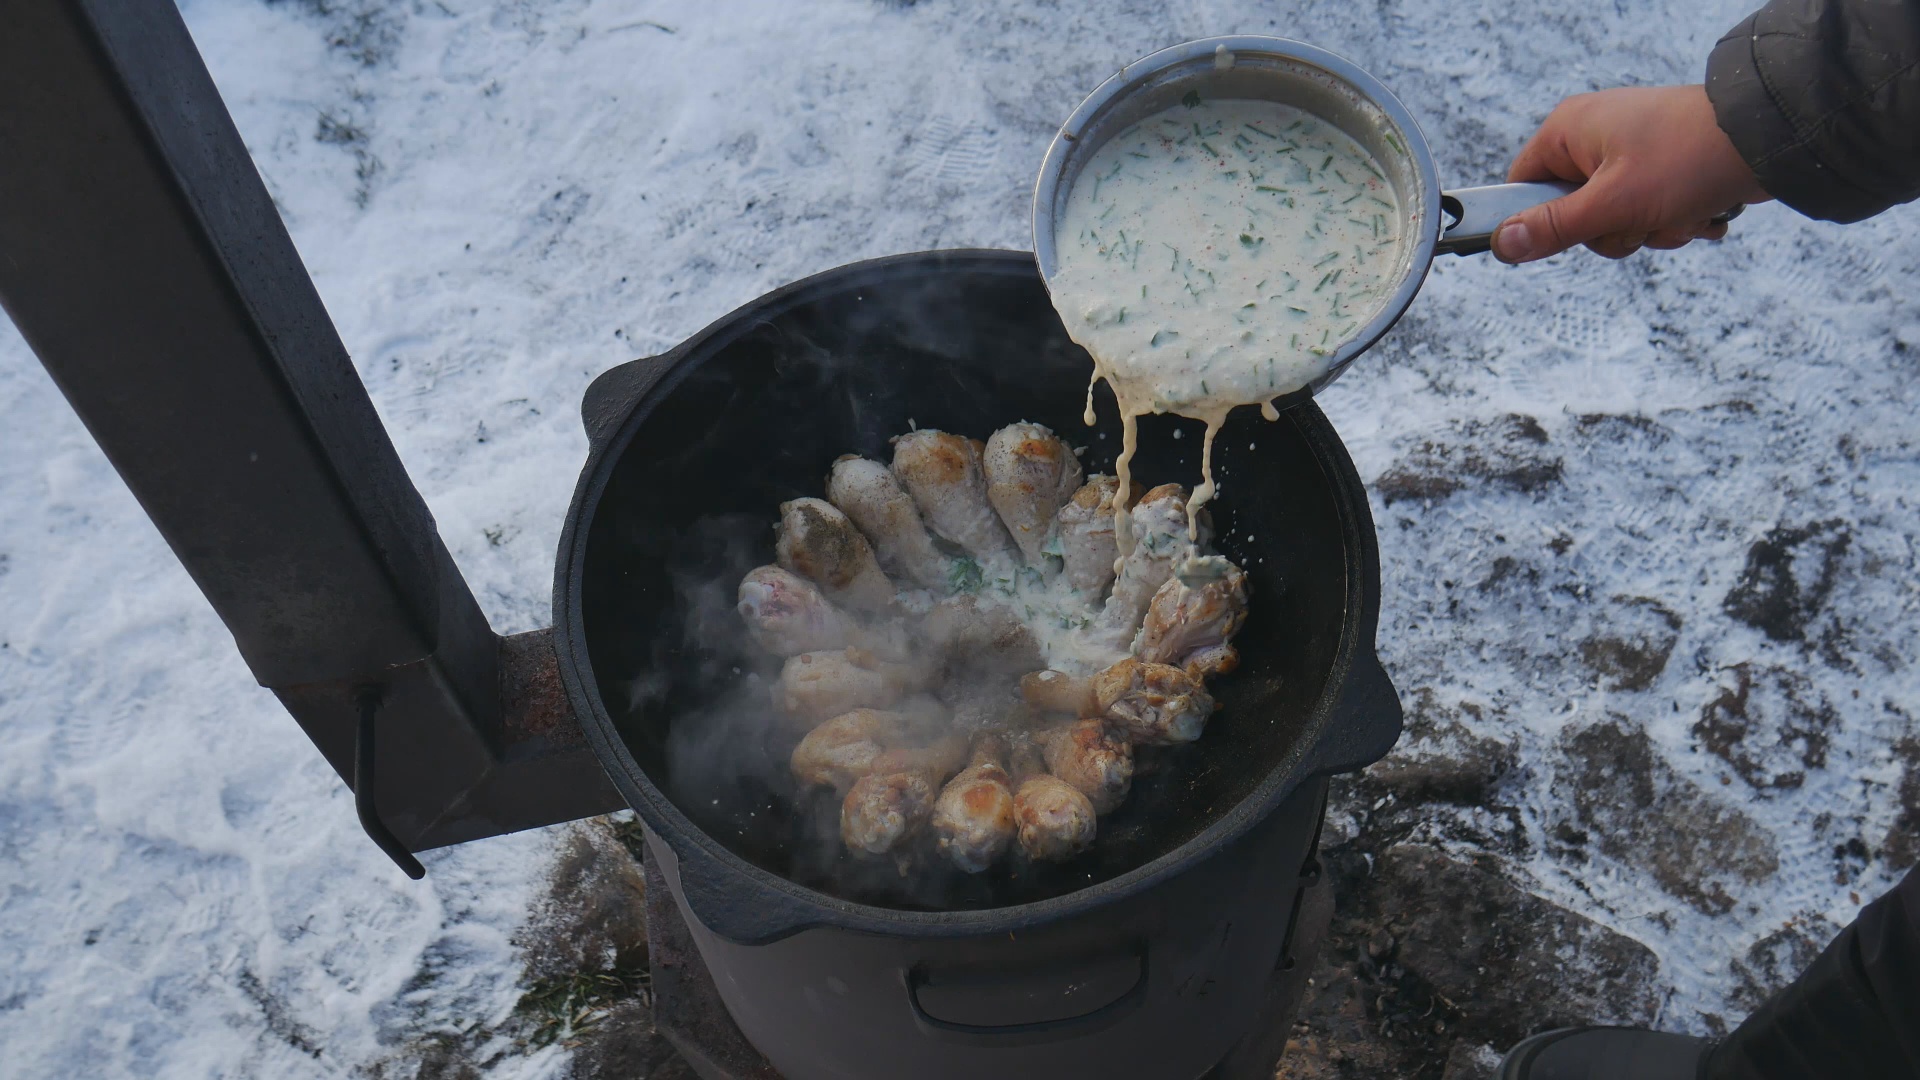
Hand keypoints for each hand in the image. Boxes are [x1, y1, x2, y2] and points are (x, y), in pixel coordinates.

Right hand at [1492, 85, 1770, 262]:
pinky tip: (1699, 208)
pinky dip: (1673, 220)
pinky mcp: (1663, 167)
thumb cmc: (1688, 158)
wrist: (1771, 138)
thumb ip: (1554, 228)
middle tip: (1639, 217)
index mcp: (1570, 130)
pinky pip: (1648, 211)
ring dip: (1649, 229)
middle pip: (1572, 212)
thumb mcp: (1613, 203)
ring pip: (1615, 219)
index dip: (1538, 219)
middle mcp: (1595, 137)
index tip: (1568, 234)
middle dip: (1612, 230)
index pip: (1522, 185)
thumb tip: (1501, 245)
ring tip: (1679, 209)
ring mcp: (1631, 152)